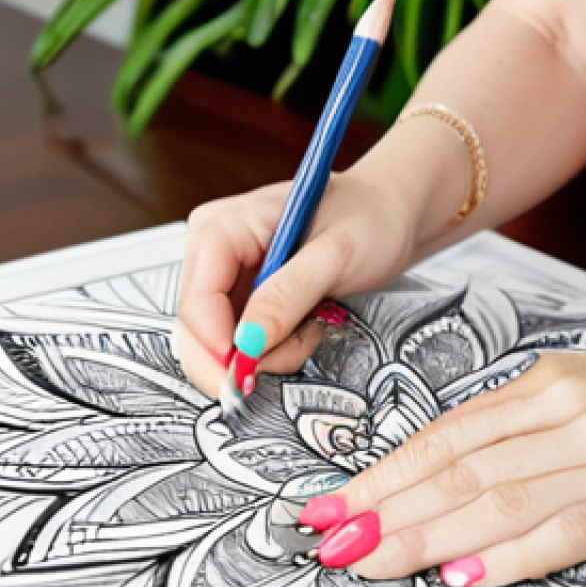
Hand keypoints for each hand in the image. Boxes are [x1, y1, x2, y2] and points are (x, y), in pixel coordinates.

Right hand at [177, 170, 415, 396]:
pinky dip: (275, 349)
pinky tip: (304, 325)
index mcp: (222, 226)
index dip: (218, 345)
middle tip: (293, 352)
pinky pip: (242, 343)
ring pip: (218, 345)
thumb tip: (247, 343)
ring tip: (310, 327)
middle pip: (196, 329)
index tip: (249, 371)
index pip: (197, 301)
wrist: (389, 215)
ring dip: (268, 353)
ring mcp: (227, 277)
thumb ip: (288, 297)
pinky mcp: (244, 298)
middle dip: (245, 355)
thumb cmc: (368, 217)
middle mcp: (214, 252)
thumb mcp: (334, 255)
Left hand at [310, 346, 585, 586]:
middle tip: (327, 541)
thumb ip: (520, 424)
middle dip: (382, 508)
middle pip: (455, 468)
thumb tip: (445, 463)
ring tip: (368, 561)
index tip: (329, 504)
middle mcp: (565, 414)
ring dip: (423, 535)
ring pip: (495, 496)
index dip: (380, 473)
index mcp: (544, 387)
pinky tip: (465, 576)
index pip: (443, 436)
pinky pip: (565, 528)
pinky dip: (510, 553)